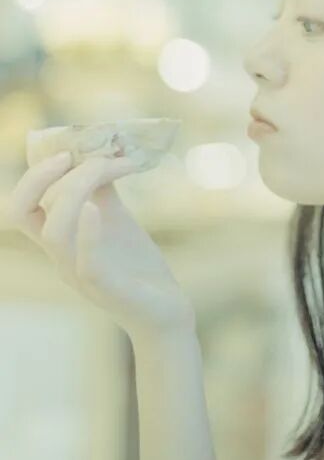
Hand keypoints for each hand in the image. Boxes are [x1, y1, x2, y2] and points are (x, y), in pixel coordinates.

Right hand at [5, 150, 195, 340]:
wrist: (166, 310)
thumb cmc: (136, 265)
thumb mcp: (116, 219)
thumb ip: (103, 190)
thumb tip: (100, 151)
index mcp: (60, 238)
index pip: (22, 204)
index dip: (35, 173)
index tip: (68, 149)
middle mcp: (60, 256)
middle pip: (21, 213)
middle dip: (41, 177)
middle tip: (74, 154)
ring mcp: (79, 274)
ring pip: (53, 232)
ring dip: (76, 190)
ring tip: (108, 167)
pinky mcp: (106, 289)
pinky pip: (86, 263)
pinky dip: (88, 233)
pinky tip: (98, 209)